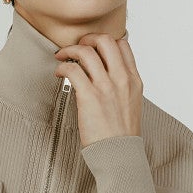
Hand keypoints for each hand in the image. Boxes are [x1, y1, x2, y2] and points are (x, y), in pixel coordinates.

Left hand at [54, 30, 142, 146]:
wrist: (119, 154)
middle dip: (87, 38)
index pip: (123, 45)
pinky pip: (72, 70)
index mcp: (133, 80)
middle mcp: (122, 79)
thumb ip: (122, 86)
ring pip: (86, 51)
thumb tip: (105, 75)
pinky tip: (59, 73)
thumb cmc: (121, 135)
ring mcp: (106, 86)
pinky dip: (62, 67)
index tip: (94, 47)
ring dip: (70, 50)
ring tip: (62, 57)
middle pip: (105, 40)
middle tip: (77, 46)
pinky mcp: (89, 96)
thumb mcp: (131, 104)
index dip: (106, 41)